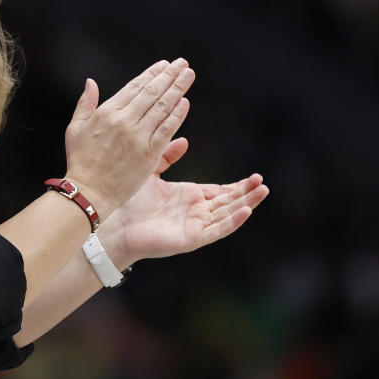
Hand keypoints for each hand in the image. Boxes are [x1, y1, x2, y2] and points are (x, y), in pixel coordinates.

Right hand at [65, 59, 194, 217]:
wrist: (88, 191)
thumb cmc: (80, 161)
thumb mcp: (75, 128)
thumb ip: (85, 103)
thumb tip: (91, 82)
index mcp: (106, 112)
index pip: (134, 87)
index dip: (151, 74)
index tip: (164, 65)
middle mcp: (123, 121)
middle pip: (152, 93)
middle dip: (169, 76)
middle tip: (182, 64)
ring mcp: (137, 137)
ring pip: (162, 107)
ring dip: (177, 89)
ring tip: (188, 75)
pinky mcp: (148, 154)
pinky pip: (166, 130)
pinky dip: (177, 115)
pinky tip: (185, 102)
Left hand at [103, 138, 268, 266]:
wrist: (115, 223)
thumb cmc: (130, 201)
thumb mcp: (152, 172)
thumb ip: (167, 156)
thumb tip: (184, 140)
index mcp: (189, 198)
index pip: (220, 191)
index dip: (238, 185)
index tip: (255, 176)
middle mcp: (195, 212)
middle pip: (228, 202)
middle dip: (247, 192)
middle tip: (262, 181)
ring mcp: (195, 225)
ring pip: (227, 214)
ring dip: (246, 203)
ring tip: (262, 191)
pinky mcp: (191, 237)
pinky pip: (217, 229)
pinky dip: (232, 221)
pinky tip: (245, 210)